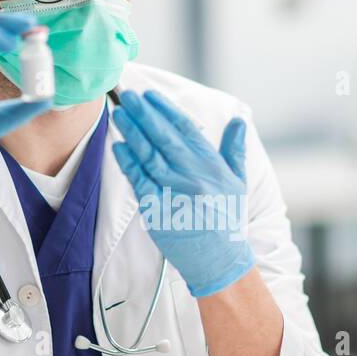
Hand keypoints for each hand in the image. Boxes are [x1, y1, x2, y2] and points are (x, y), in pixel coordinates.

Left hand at [112, 89, 254, 296]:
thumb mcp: (238, 182)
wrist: (219, 259)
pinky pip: (140, 181)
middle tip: (128, 95)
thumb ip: (235, 149)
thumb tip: (238, 121)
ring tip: (119, 114)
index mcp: (211, 165)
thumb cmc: (227, 220)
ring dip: (132, 133)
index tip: (151, 96)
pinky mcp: (158, 210)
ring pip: (149, 156)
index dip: (166, 110)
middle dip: (145, 114)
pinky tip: (118, 147)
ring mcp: (174, 192)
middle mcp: (193, 175)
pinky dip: (128, 163)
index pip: (186, 129)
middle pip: (164, 138)